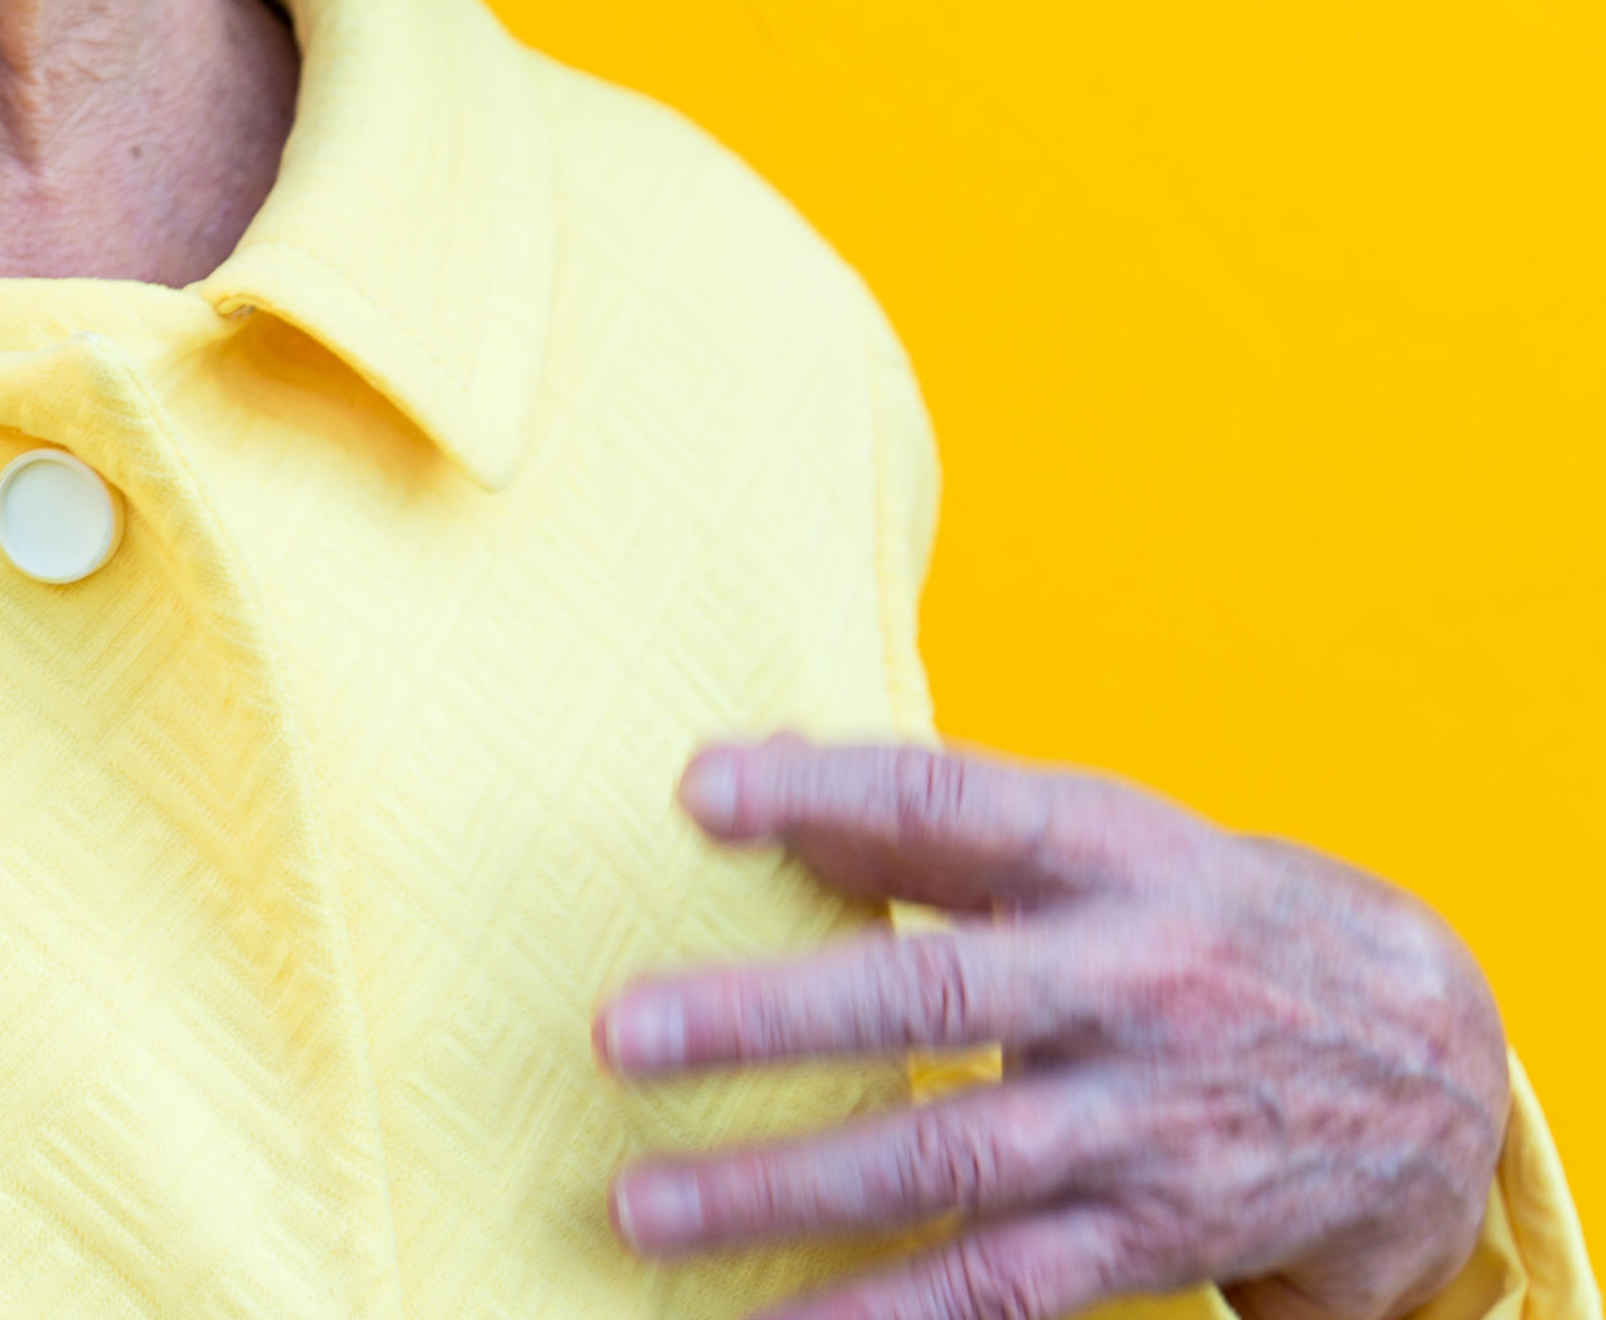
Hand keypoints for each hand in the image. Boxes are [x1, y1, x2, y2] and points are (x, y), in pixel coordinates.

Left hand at [596, 740, 1507, 1319]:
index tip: (699, 789)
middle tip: (623, 1032)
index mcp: (1112, 856)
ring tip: (642, 1207)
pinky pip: (995, 1287)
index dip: (827, 791)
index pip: (953, 805)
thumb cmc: (1200, 921)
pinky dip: (878, 1318)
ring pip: (945, 1159)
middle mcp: (1130, 984)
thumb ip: (923, 821)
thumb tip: (741, 784)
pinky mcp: (1146, 1235)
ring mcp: (1142, 1119)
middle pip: (934, 994)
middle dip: (771, 1019)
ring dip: (781, 1190)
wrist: (1426, 1061)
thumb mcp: (1099, 842)